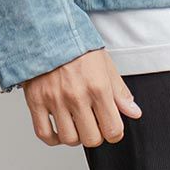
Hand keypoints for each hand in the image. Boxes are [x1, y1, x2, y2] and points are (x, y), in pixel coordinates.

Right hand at [23, 48, 141, 147]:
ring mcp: (54, 100)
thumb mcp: (106, 65)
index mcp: (98, 87)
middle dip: (96, 136)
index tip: (111, 128)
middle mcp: (77, 96)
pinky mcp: (35, 101)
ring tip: (76, 124)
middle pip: (91, 139)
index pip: (113, 129)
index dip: (115, 133)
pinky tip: (59, 129)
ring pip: (69, 139)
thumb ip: (120, 92)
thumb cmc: (77, 47)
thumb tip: (134, 112)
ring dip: (75, 136)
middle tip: (93, 126)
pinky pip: (44, 133)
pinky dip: (53, 138)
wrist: (47, 30)